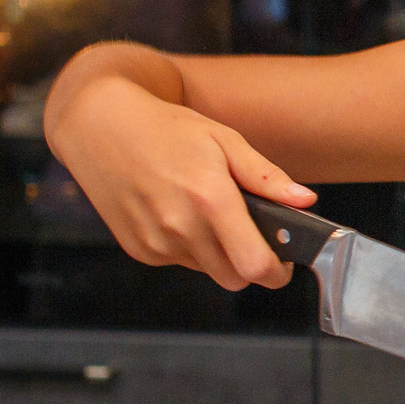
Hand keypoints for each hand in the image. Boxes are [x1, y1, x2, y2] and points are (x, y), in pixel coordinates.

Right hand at [45, 72, 312, 290]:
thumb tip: (305, 201)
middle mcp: (180, 225)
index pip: (254, 265)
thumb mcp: (224, 140)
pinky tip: (178, 214)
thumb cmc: (165, 128)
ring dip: (219, 255)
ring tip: (207, 213)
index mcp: (210, 197)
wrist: (99, 126)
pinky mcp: (138, 249)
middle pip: (234, 277)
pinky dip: (189, 248)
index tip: (283, 263)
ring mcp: (155, 241)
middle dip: (250, 264)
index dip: (276, 272)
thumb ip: (266, 176)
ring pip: (208, 271)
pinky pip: (179, 262)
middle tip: (251, 235)